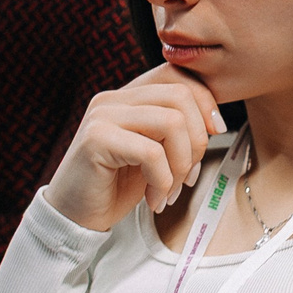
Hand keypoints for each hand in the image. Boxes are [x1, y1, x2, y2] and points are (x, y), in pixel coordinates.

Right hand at [44, 64, 225, 233]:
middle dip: (197, 140)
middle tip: (188, 176)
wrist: (75, 217)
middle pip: (180, 96)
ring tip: (170, 190)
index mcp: (127, 96)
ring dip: (181, 164)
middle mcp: (113, 98)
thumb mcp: (154, 154)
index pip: (176, 75)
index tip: (216, 132)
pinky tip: (154, 199)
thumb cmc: (115, 187)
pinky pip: (151, 152)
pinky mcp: (96, 139)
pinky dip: (162, 180)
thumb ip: (175, 132)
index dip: (206, 101)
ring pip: (171, 122)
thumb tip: (215, 124)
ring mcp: (102, 116)